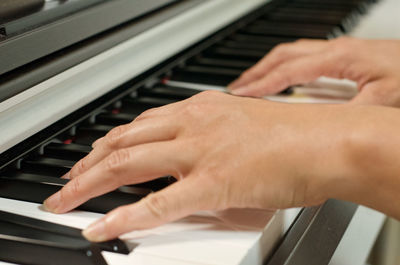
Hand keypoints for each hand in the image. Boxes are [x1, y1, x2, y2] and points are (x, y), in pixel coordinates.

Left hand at [43, 92, 353, 241]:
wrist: (325, 142)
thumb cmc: (293, 135)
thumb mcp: (240, 126)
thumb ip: (210, 140)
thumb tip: (193, 159)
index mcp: (200, 110)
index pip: (140, 124)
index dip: (109, 142)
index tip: (93, 156)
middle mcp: (193, 125)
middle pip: (123, 142)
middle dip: (87, 164)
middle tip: (67, 181)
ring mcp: (199, 152)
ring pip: (128, 165)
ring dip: (89, 184)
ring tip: (65, 201)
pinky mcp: (212, 182)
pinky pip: (158, 203)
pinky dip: (124, 216)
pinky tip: (101, 226)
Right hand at [229, 37, 399, 106]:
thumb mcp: (381, 101)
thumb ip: (346, 115)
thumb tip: (318, 128)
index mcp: (340, 58)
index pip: (289, 70)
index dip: (263, 84)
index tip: (242, 95)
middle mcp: (335, 49)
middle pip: (283, 54)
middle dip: (256, 71)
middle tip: (236, 88)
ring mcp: (338, 50)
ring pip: (291, 52)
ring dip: (267, 67)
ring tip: (251, 84)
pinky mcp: (342, 55)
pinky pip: (303, 57)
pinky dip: (283, 68)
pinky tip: (281, 81)